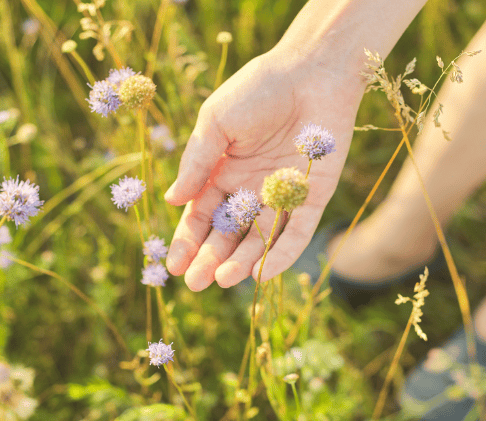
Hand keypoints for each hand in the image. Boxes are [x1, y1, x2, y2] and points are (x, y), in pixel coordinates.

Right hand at [164, 47, 363, 290]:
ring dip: (242, 261)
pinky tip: (260, 274)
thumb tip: (172, 201)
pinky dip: (280, 253)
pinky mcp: (313, 197)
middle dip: (210, 258)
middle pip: (228, 233)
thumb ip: (197, 163)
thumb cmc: (258, 89)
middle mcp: (251, 189)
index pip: (201, 216)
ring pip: (260, 238)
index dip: (188, 241)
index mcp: (223, 172)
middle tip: (196, 284)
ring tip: (224, 280)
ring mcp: (281, 195)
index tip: (175, 266)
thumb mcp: (216, 123)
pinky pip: (296, 232)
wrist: (311, 71)